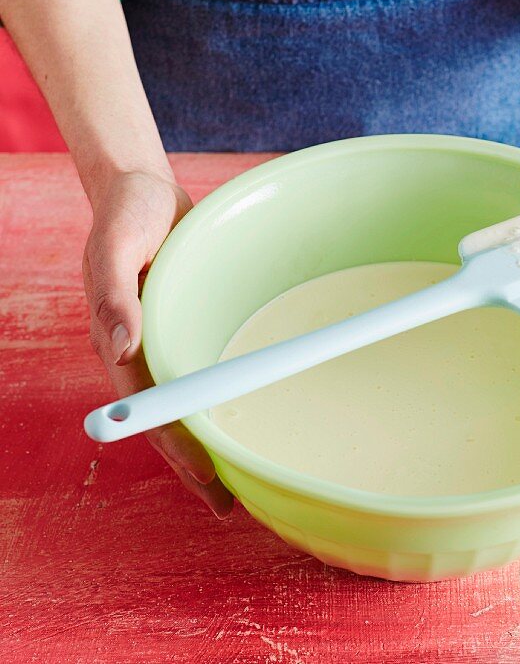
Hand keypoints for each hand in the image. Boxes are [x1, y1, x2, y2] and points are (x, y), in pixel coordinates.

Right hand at [83, 169, 233, 516]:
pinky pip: (199, 364)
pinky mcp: (182, 320)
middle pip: (169, 415)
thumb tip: (122, 349)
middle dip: (193, 459)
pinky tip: (237, 410)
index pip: (150, 407)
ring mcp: (161, 335)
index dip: (175, 445)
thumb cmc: (126, 213)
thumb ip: (114, 295)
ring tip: (237, 474)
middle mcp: (140, 346)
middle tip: (228, 500)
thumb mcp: (115, 245)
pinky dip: (215, 395)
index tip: (203, 478)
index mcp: (118, 337)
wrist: (140, 187)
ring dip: (207, 435)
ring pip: (186, 397)